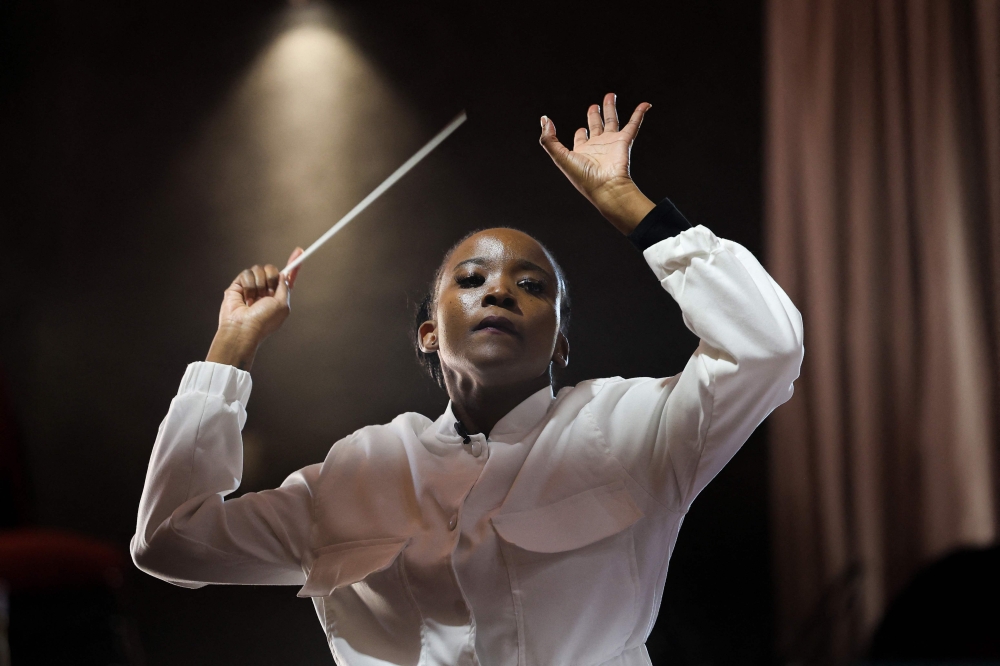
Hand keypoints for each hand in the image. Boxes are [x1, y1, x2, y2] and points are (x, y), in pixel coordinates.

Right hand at [205, 248, 302, 370]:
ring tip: (254, 299)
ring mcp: (252, 286)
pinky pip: (247, 273)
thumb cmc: (264, 321)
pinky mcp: (239, 285)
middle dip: (272, 279)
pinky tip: (246, 298)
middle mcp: (265, 290)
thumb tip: (283, 274)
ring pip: (259, 269)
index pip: (286, 276)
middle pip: (272, 269)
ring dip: (259, 285)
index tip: (299, 251)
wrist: (243, 327)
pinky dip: (249, 285)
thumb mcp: (282, 305)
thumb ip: (285, 287)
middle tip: (268, 294)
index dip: (294, 264)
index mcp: (278, 296)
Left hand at [539, 92, 655, 233]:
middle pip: (596, 125)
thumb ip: (549, 139)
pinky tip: (644, 105)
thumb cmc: (583, 177)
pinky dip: (639, 114)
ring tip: (610, 96)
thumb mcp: (560, 157)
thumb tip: (544, 119)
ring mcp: (611, 143)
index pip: (581, 137)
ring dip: (610, 108)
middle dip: (595, 114)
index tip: (581, 129)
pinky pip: (633, 124)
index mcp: (582, 151)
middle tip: (595, 105)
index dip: (580, 132)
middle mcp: (597, 146)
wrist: (606, 187)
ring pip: (611, 121)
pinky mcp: (624, 141)